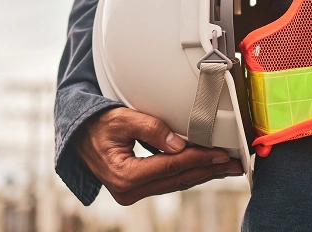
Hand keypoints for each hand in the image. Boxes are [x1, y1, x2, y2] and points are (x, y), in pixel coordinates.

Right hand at [73, 107, 243, 204]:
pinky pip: (168, 181)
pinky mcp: (136, 189)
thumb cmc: (96, 124)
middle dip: (208, 171)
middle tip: (235, 165)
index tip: (221, 153)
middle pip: (177, 179)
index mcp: (124, 175)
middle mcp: (128, 190)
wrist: (77, 136)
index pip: (170, 166)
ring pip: (175, 183)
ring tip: (225, 167)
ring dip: (202, 174)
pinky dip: (187, 173)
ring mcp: (132, 192)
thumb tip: (181, 144)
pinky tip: (203, 168)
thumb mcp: (122, 119)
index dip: (198, 159)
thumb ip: (151, 129)